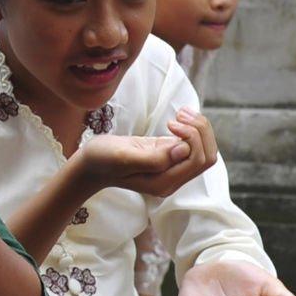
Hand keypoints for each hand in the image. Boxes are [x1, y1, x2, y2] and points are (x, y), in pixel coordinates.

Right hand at [70, 110, 217, 199]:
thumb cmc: (102, 160)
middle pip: (207, 156)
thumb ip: (154, 158)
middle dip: (201, 131)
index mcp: (164, 182)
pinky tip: (177, 117)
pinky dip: (191, 127)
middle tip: (179, 114)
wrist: (89, 164)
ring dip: (198, 127)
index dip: (193, 137)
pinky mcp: (167, 155)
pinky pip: (193, 144)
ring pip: (203, 148)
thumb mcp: (123, 157)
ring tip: (179, 113)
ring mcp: (171, 168)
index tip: (170, 123)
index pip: (199, 160)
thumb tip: (184, 150)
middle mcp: (172, 178)